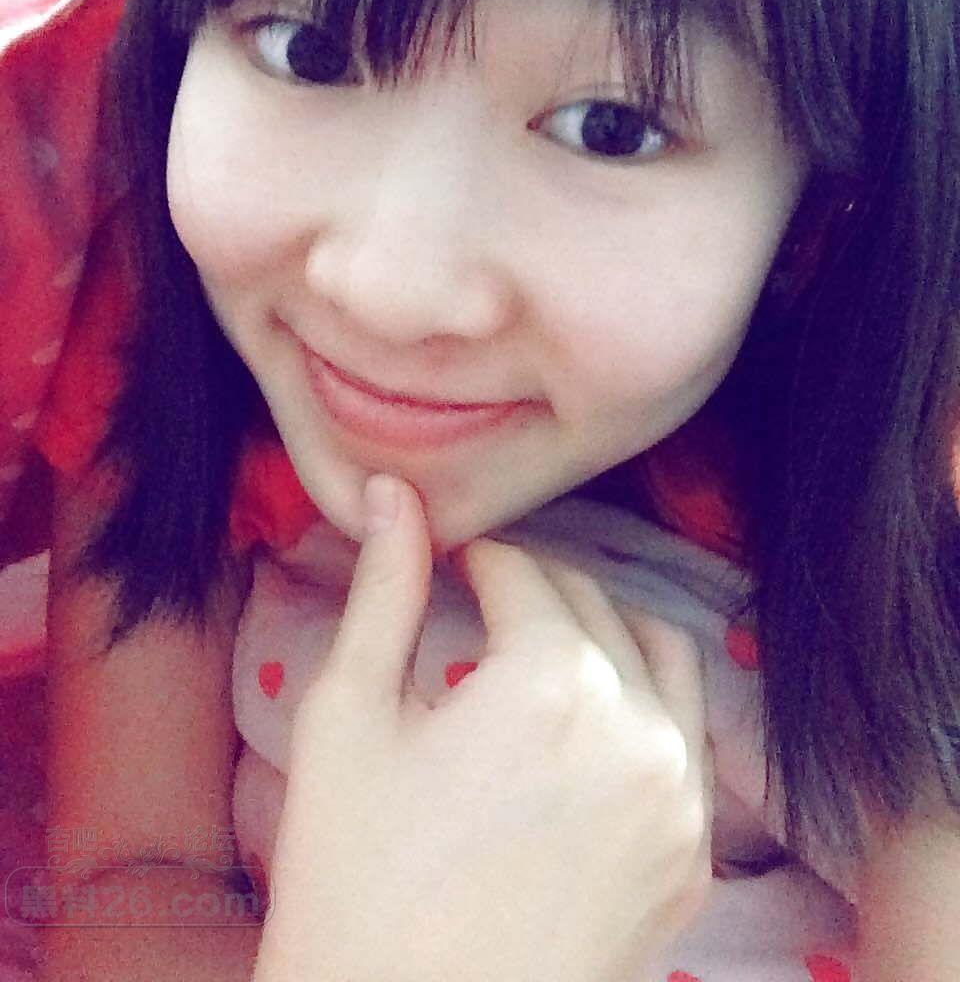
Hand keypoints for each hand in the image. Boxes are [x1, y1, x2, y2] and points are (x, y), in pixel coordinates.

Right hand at [254, 476, 712, 981]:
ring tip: (536, 653)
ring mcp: (679, 795)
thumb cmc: (353, 881)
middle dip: (531, 588)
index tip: (442, 563)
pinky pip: (686, 735)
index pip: (522, 569)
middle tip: (474, 606)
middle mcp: (637, 726)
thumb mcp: (346, 718)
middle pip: (591, 601)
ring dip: (601, 630)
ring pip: (660, 654)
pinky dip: (641, 702)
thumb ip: (383, 591)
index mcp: (550, 682)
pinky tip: (582, 725)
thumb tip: (390, 492)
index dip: (471, 556)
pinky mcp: (693, 855)